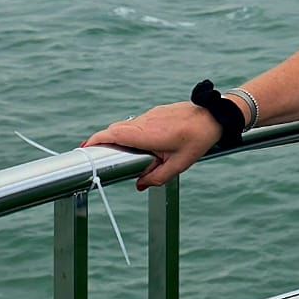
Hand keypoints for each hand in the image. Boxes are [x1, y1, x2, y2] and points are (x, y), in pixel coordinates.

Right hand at [80, 101, 222, 189]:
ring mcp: (150, 115)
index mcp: (148, 134)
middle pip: (115, 129)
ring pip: (126, 125)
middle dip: (102, 141)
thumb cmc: (198, 140)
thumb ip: (157, 177)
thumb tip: (139, 186)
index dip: (96, 140)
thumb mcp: (179, 164)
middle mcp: (145, 122)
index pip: (114, 134)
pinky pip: (137, 123)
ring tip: (115, 154)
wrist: (214, 116)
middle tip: (95, 156)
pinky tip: (137, 145)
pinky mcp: (156, 113)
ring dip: (117, 137)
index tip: (84, 149)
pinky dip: (130, 133)